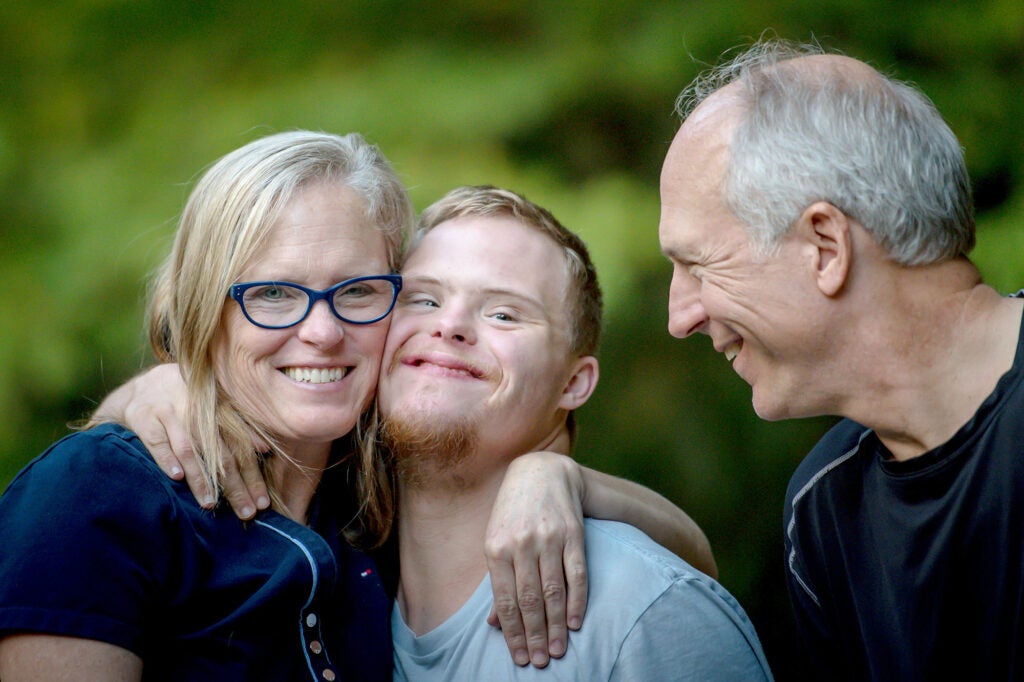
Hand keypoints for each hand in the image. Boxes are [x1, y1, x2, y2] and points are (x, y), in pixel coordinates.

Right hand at [95, 364, 269, 518]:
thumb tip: (265, 448)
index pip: (241, 448)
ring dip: (200, 478)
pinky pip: (157, 442)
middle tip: (245, 512)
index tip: (262, 502)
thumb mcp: (215, 408)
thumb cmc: (188, 403)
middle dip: (234, 486)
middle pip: (220, 453)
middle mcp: (198, 410)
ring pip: (189, 449)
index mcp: (220, 409)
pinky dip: (167, 459)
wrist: (144, 387)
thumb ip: (240, 426)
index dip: (253, 476)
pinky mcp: (145, 418)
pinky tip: (176, 478)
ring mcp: (170, 413)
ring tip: (210, 503)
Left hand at [483, 452, 588, 667]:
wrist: (541, 472)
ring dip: (557, 625)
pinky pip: (577, 574)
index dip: (513, 633)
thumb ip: (497, 581)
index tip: (521, 657)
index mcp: (496, 548)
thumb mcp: (495, 541)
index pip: (506, 600)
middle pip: (530, 600)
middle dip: (536, 635)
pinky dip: (577, 600)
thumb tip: (494, 623)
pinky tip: (576, 622)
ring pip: (554, 591)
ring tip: (559, 650)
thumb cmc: (512, 513)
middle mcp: (522, 544)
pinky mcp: (573, 534)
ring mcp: (549, 538)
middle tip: (541, 661)